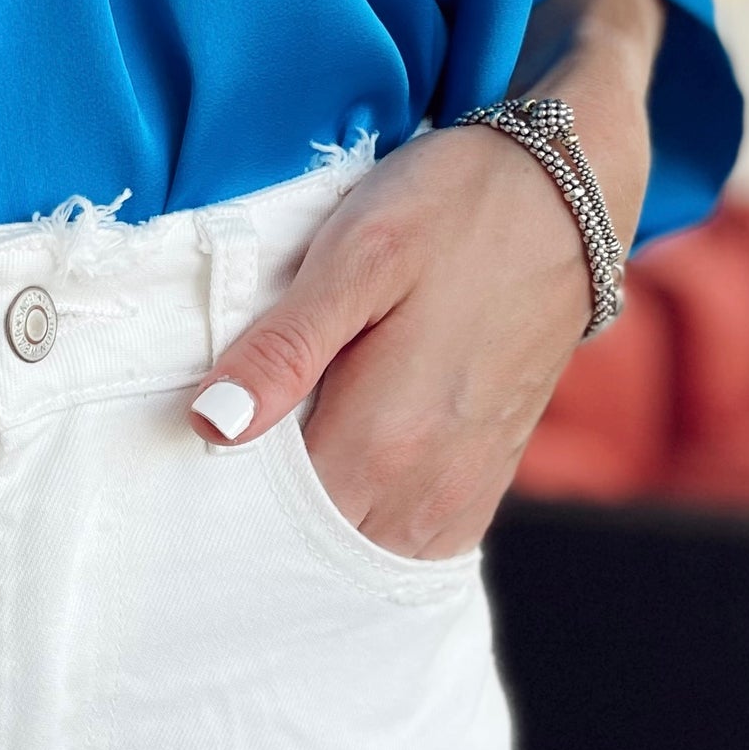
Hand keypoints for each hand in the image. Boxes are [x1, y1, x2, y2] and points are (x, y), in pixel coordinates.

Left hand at [187, 0, 662, 558]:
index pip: (270, 520)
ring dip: (312, 537)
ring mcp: (463, 487)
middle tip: (209, 481)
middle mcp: (428, 483)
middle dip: (258, 531)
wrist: (570, 193)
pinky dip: (366, 534)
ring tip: (264, 486)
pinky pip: (415, 545)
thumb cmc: (453, 209)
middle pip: (313, 549)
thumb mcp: (357, 255)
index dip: (217, 505)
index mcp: (384, 437)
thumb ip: (286, 347)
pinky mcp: (486, 477)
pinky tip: (330, 495)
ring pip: (363, 555)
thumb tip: (212, 424)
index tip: (178, 476)